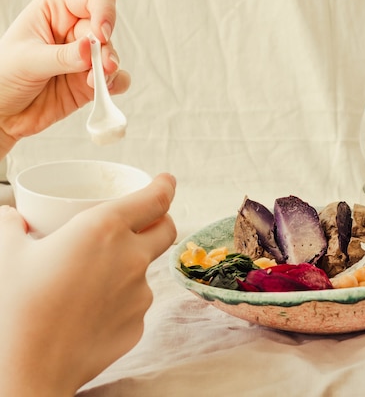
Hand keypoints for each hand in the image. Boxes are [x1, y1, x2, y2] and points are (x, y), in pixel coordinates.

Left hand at [0, 0, 129, 156]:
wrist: (3, 113)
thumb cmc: (3, 77)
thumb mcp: (27, 61)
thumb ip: (61, 56)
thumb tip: (90, 49)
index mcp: (55, 12)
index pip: (93, 0)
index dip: (103, 13)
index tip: (101, 35)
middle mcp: (74, 32)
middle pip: (105, 32)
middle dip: (105, 50)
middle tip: (102, 67)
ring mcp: (85, 58)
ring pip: (112, 56)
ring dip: (109, 70)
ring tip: (94, 83)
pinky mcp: (92, 81)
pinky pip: (116, 79)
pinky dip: (116, 85)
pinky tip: (105, 91)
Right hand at [0, 173, 176, 396]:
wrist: (28, 366)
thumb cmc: (17, 305)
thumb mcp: (9, 254)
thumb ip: (13, 227)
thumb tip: (9, 215)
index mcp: (105, 229)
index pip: (155, 199)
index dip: (165, 186)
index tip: (166, 181)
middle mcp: (132, 257)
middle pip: (166, 230)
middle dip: (161, 221)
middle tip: (144, 222)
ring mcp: (140, 292)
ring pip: (146, 271)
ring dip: (130, 268)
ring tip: (90, 282)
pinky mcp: (139, 322)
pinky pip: (134, 304)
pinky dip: (120, 302)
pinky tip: (91, 313)